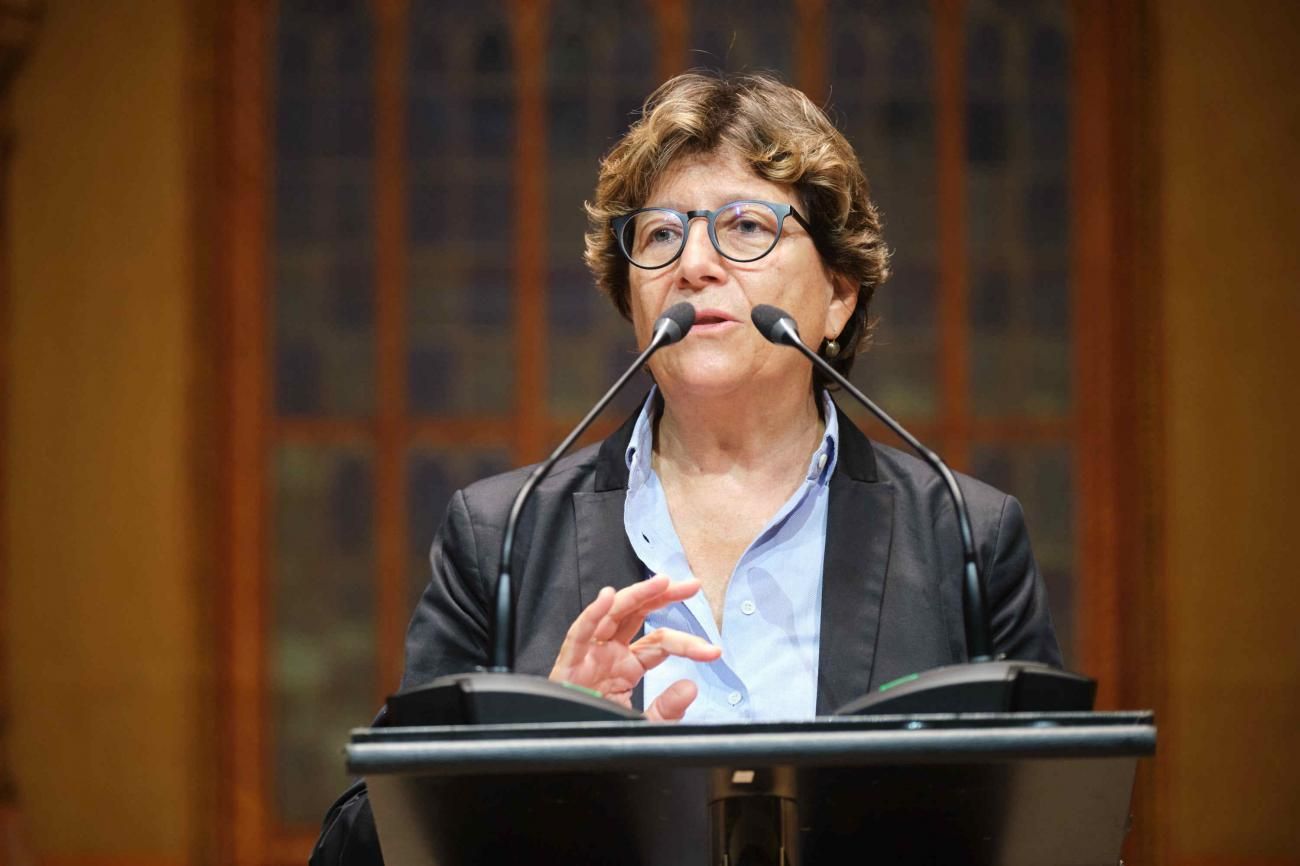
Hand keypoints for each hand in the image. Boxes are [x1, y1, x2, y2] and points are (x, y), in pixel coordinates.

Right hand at [549, 575, 721, 720]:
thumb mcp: (643, 723)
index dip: (688, 644)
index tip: (714, 651)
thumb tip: (691, 687)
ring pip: (612, 614)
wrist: (569, 749)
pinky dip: (592, 615)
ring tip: (662, 583)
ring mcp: (590, 654)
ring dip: (636, 595)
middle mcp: (609, 652)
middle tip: (692, 586)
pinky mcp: (569, 663)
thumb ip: (666, 709)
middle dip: (664, 595)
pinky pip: (579, 634)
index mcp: (627, 665)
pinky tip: (608, 598)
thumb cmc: (598, 733)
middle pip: (637, 613)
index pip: (661, 643)